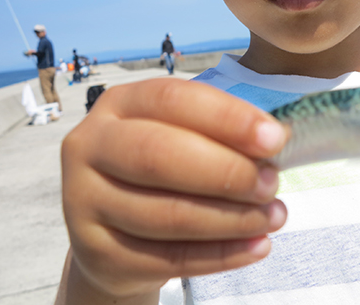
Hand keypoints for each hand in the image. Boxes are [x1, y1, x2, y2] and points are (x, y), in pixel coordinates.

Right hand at [58, 79, 288, 302]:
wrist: (114, 231)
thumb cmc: (161, 169)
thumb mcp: (182, 135)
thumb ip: (220, 134)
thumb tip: (275, 142)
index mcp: (119, 104)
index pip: (172, 100)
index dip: (227, 118)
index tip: (275, 138)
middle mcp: (91, 146)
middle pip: (159, 155)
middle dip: (227, 171)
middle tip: (271, 184)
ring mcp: (84, 201)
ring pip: (167, 214)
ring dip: (232, 218)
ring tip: (274, 216)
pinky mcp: (96, 252)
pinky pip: (168, 258)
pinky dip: (221, 254)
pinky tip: (257, 246)